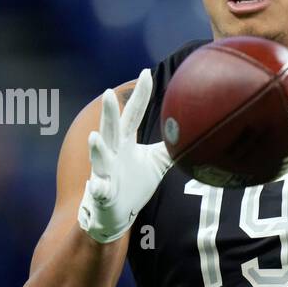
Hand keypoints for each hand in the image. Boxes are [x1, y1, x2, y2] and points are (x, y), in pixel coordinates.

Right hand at [78, 68, 171, 243]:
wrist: (114, 213)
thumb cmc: (133, 183)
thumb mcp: (156, 162)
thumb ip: (169, 146)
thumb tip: (193, 130)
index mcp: (124, 142)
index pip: (133, 114)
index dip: (140, 95)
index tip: (146, 73)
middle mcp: (112, 153)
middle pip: (112, 129)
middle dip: (110, 112)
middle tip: (110, 93)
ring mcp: (105, 173)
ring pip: (99, 158)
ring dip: (97, 148)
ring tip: (94, 137)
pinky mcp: (103, 194)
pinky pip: (100, 191)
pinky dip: (98, 188)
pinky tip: (98, 186)